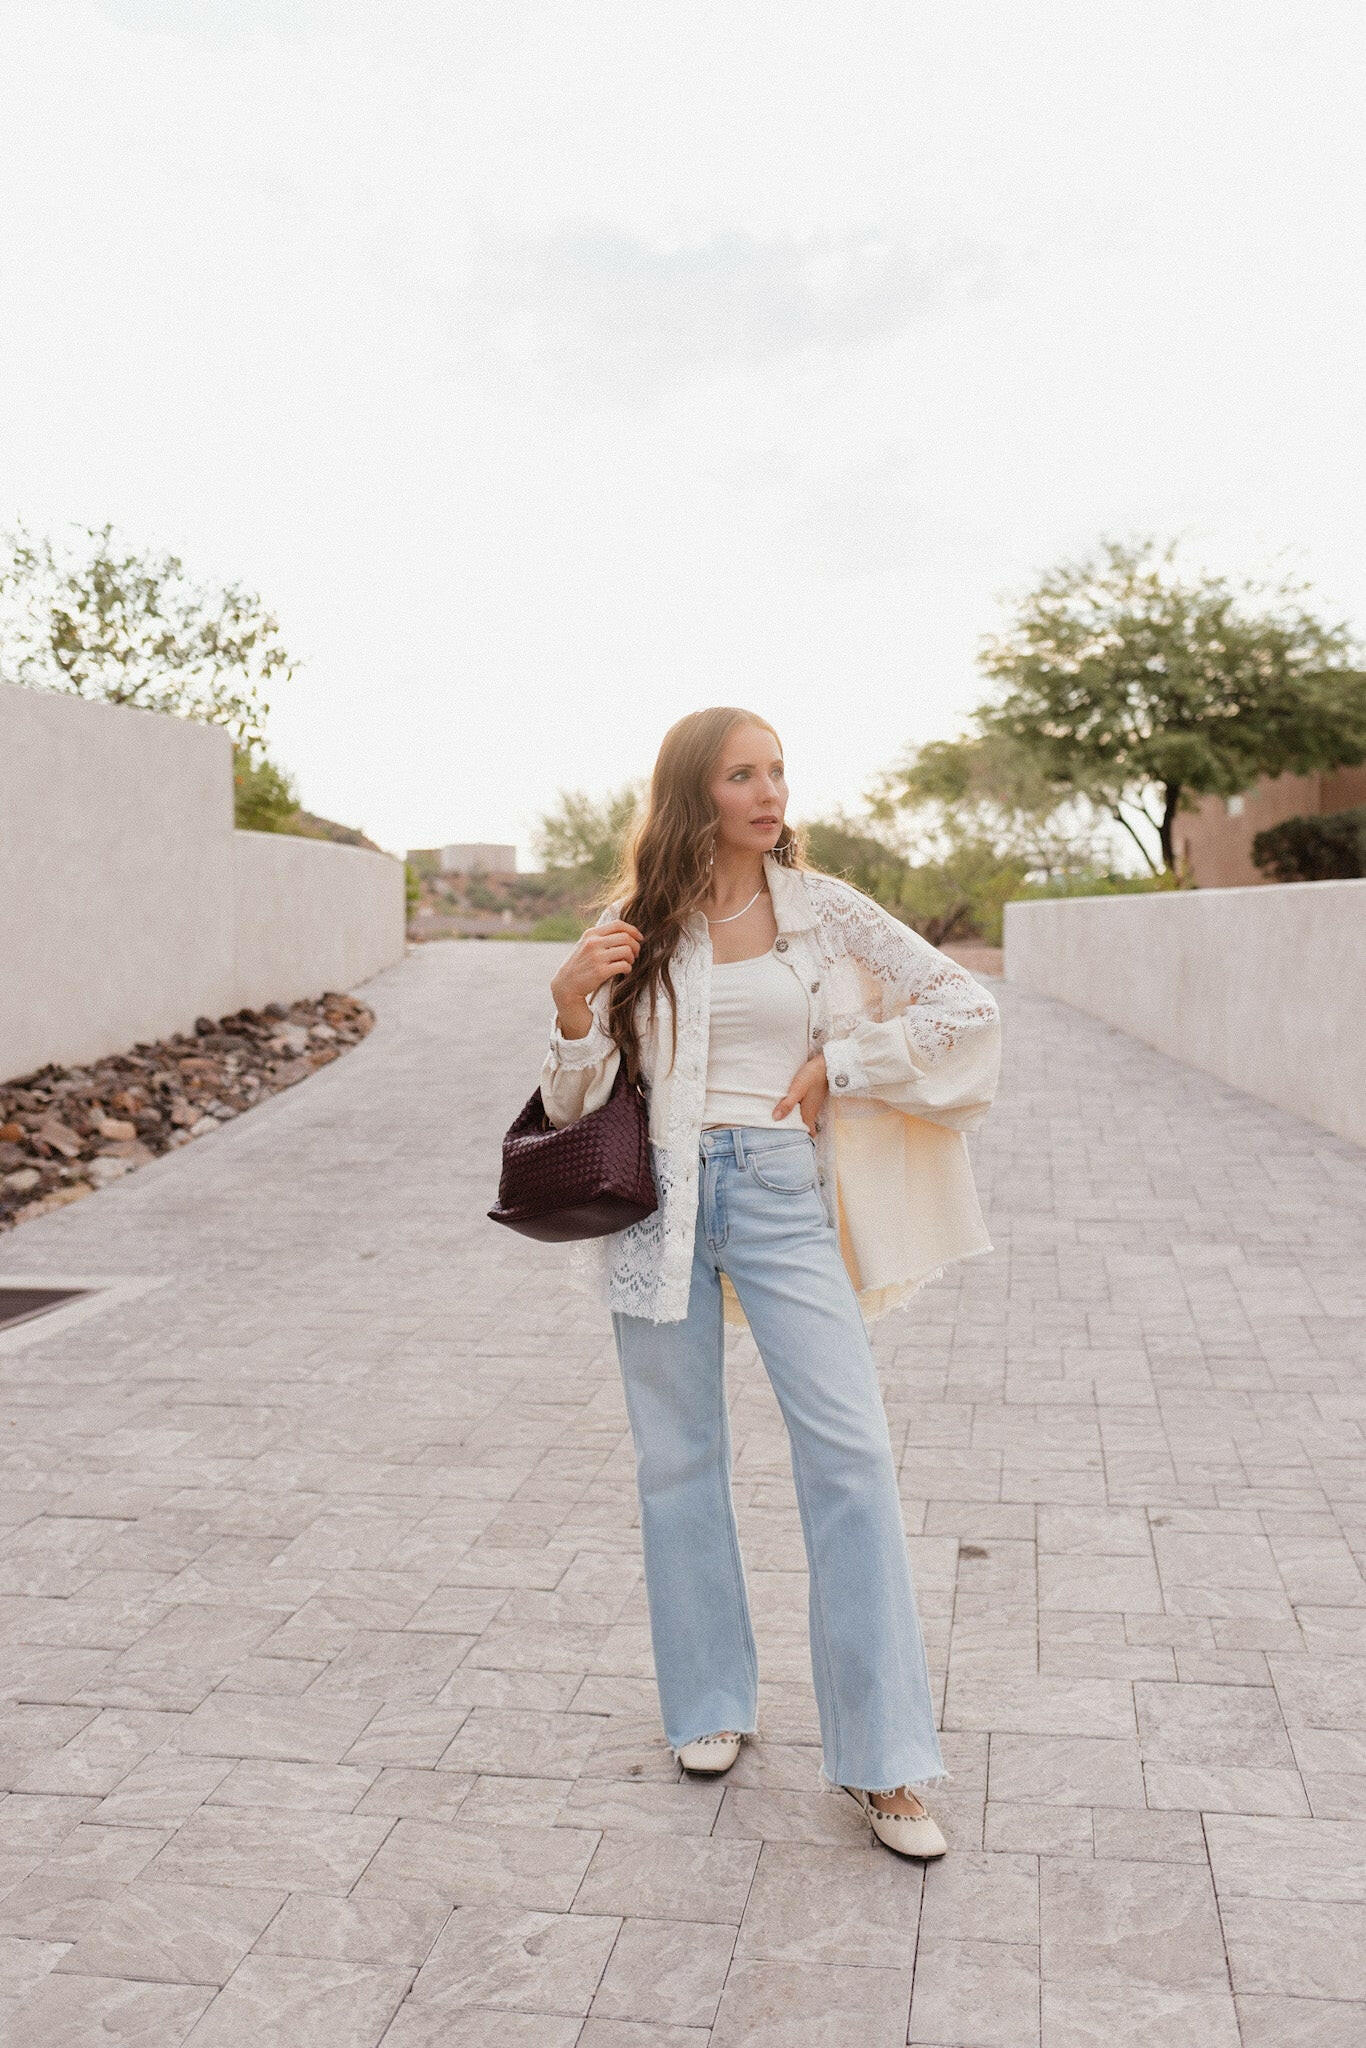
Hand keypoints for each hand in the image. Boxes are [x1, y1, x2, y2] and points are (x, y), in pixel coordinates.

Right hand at [551, 918, 643, 1033]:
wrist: (566, 984)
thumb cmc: (580, 964)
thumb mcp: (585, 944)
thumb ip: (601, 937)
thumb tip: (627, 933)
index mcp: (591, 934)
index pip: (618, 924)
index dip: (633, 930)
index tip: (639, 938)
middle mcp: (593, 943)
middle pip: (625, 937)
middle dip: (635, 946)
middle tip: (635, 954)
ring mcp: (596, 957)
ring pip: (627, 951)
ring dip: (632, 958)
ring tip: (628, 963)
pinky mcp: (600, 972)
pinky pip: (624, 966)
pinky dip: (628, 969)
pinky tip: (624, 971)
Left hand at [773, 1051, 828, 1134]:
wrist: (825, 1063)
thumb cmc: (812, 1076)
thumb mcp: (797, 1090)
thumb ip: (787, 1104)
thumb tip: (775, 1119)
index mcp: (808, 1113)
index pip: (809, 1133)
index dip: (802, 1139)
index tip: (791, 1143)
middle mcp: (811, 1111)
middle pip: (804, 1127)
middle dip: (795, 1131)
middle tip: (781, 1133)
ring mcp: (812, 1104)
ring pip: (803, 1117)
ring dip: (794, 1120)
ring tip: (780, 1121)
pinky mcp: (811, 1096)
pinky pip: (802, 1108)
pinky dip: (795, 1111)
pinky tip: (786, 1106)